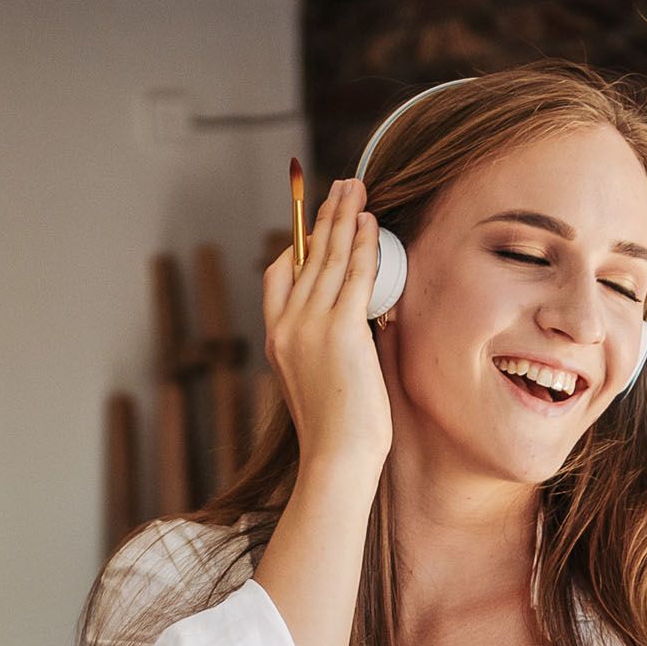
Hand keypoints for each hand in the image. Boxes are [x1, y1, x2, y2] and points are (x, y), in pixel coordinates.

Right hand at [261, 177, 390, 476]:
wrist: (336, 458)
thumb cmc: (338, 434)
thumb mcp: (320, 383)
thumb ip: (331, 349)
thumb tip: (363, 325)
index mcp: (276, 341)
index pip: (277, 278)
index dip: (298, 247)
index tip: (316, 229)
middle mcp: (287, 327)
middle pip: (306, 257)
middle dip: (324, 217)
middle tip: (340, 187)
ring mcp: (310, 327)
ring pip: (329, 257)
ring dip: (344, 217)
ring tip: (356, 188)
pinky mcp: (340, 330)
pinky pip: (355, 274)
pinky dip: (363, 243)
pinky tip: (371, 223)